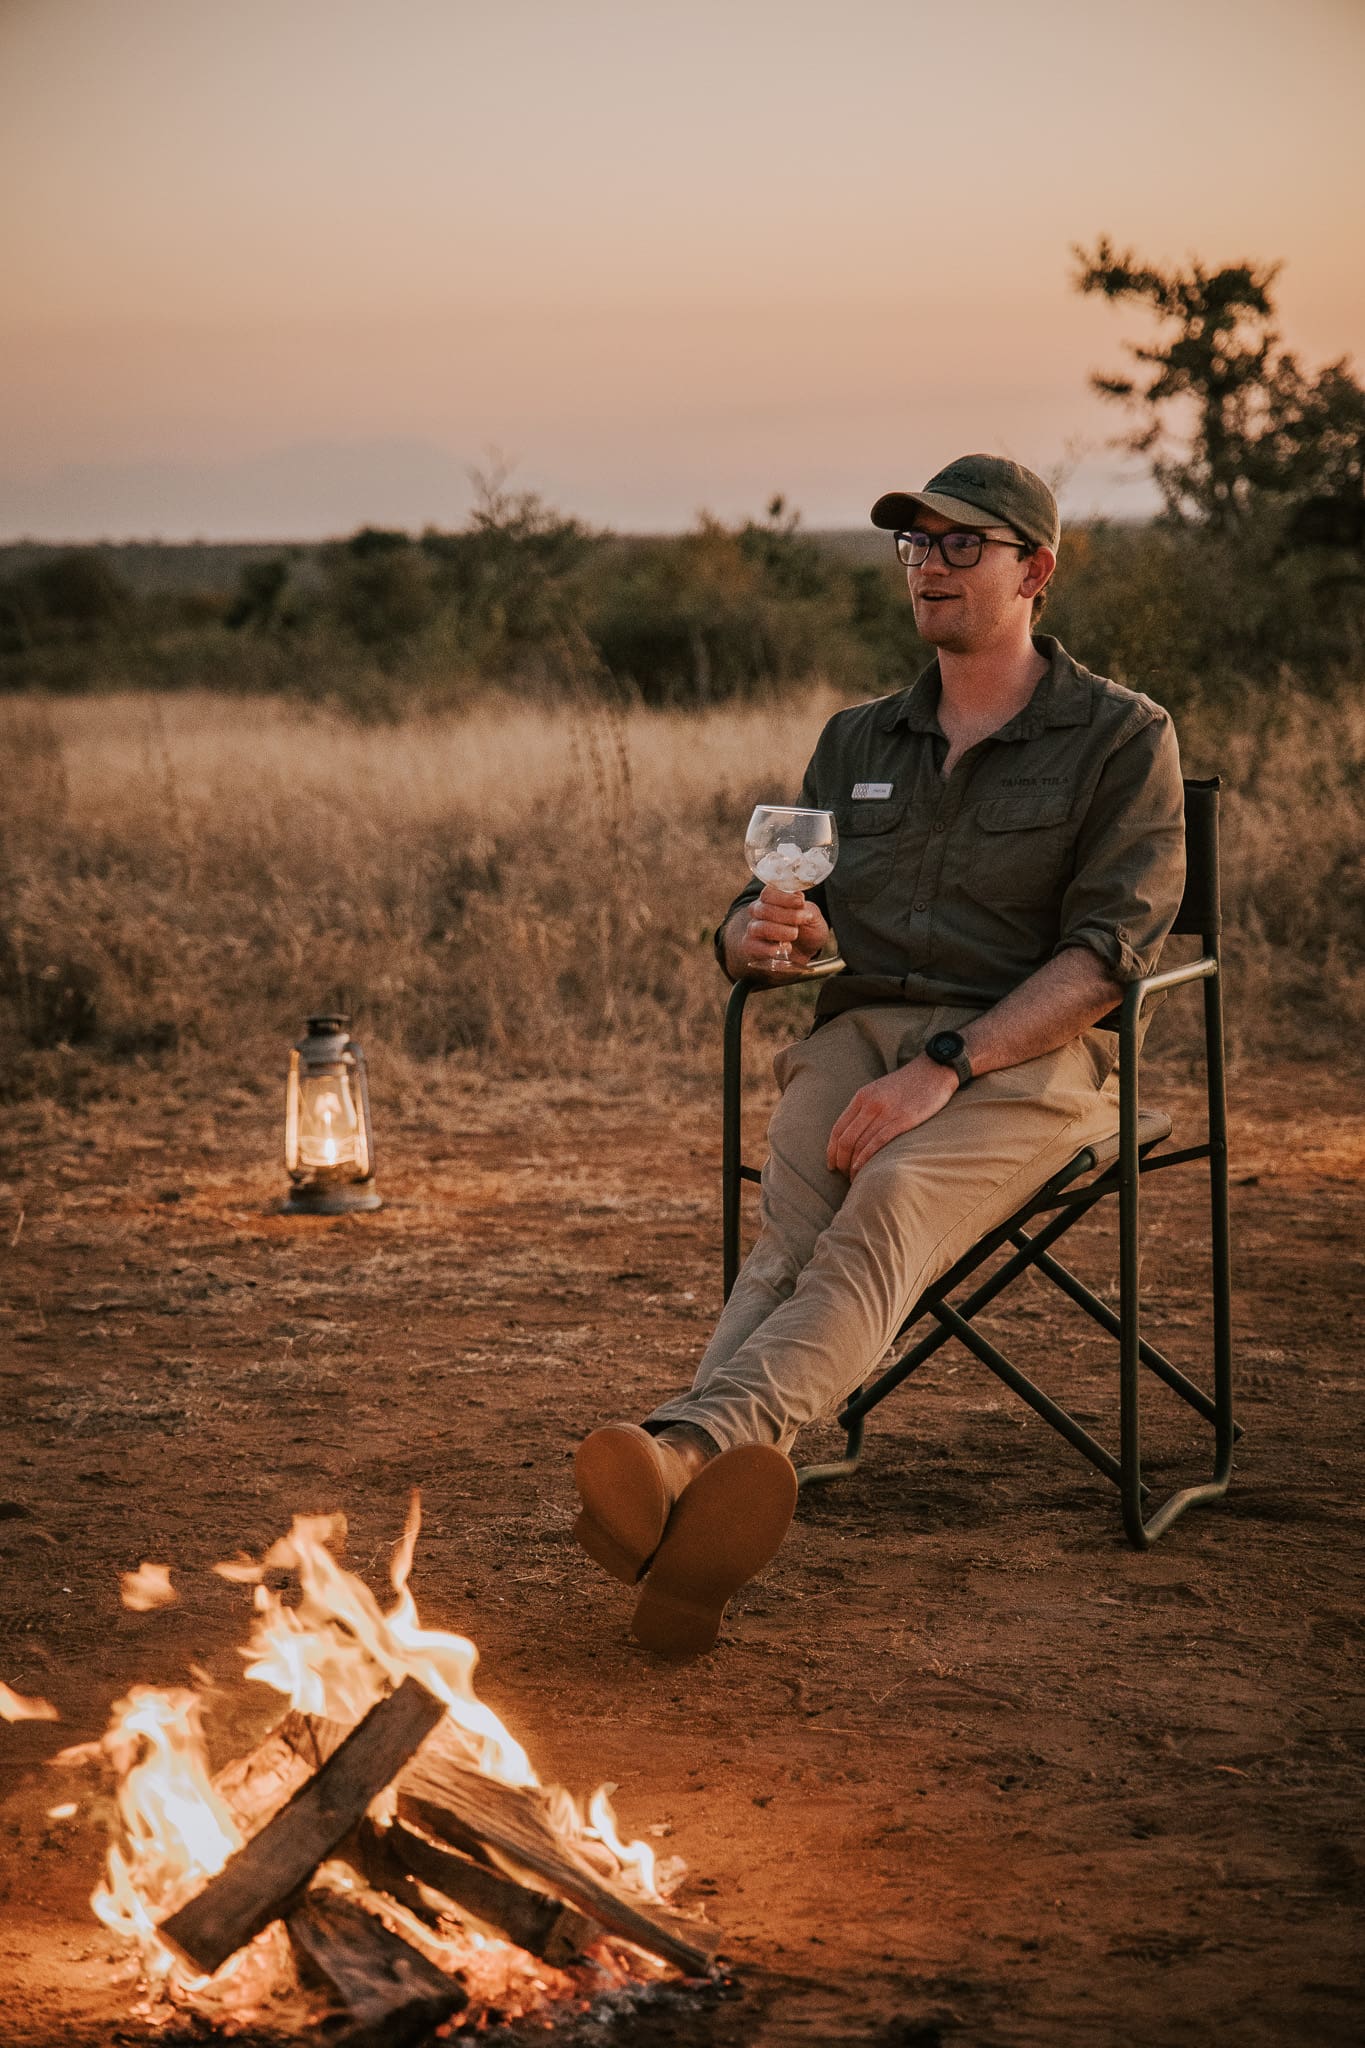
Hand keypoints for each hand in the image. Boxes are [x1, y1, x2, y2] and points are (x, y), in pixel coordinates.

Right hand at [735, 885, 831, 973]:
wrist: (806, 952)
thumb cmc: (807, 930)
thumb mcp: (813, 916)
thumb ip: (805, 907)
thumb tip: (797, 896)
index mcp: (771, 899)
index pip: (768, 893)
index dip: (784, 897)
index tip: (800, 902)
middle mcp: (758, 912)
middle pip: (764, 910)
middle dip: (787, 915)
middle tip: (803, 920)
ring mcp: (753, 930)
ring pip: (760, 928)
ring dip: (780, 931)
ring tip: (795, 934)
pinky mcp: (752, 947)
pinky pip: (755, 947)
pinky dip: (772, 948)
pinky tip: (786, 947)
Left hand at [827, 1056, 958, 1178]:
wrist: (934, 1070)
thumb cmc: (907, 1085)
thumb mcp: (879, 1091)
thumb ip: (865, 1108)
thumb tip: (853, 1134)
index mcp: (862, 1096)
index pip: (838, 1128)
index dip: (831, 1150)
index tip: (831, 1164)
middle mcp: (870, 1104)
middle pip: (845, 1139)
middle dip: (840, 1160)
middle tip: (842, 1174)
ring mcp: (886, 1112)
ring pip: (860, 1144)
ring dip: (853, 1165)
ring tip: (854, 1178)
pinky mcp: (903, 1120)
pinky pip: (877, 1143)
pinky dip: (866, 1159)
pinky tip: (862, 1170)